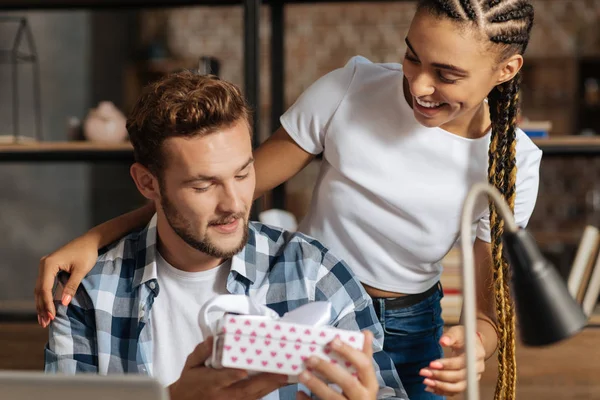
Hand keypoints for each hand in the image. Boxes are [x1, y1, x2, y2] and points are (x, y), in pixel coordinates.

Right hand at [34, 236, 99, 327]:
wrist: (90, 241)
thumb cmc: (87, 254)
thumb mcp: (81, 271)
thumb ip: (72, 287)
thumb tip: (64, 303)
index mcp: (49, 264)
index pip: (45, 288)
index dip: (47, 304)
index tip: (52, 316)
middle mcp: (44, 264)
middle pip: (39, 290)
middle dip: (42, 307)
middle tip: (45, 323)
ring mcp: (45, 266)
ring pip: (40, 289)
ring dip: (41, 304)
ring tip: (43, 319)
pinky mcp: (49, 268)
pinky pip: (44, 285)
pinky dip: (45, 297)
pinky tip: (46, 307)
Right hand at [169, 336, 288, 399]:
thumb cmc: (191, 381)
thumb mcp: (191, 364)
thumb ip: (201, 352)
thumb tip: (210, 340)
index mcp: (209, 383)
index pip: (222, 379)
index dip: (232, 375)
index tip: (242, 370)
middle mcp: (222, 395)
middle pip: (244, 390)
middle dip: (264, 381)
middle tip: (281, 372)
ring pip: (253, 396)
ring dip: (270, 387)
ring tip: (286, 376)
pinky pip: (253, 399)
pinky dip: (266, 391)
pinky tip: (277, 383)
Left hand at [296, 330, 378, 399]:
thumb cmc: (359, 394)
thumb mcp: (365, 377)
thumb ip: (363, 357)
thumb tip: (366, 333)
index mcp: (370, 384)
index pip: (364, 364)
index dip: (349, 352)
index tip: (333, 341)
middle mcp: (362, 397)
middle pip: (348, 382)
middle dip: (328, 369)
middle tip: (310, 358)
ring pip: (333, 398)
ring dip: (316, 385)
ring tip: (302, 374)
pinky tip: (299, 393)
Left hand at [419, 325, 485, 396]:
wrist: (472, 344)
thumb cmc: (463, 337)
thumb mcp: (457, 332)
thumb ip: (450, 336)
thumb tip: (443, 341)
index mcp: (476, 354)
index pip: (461, 363)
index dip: (446, 364)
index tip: (431, 364)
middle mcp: (477, 368)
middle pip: (459, 377)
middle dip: (440, 376)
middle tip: (424, 372)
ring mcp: (473, 377)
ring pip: (458, 387)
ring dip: (441, 386)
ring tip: (426, 381)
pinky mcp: (467, 383)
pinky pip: (455, 391)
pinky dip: (442, 391)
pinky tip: (430, 387)